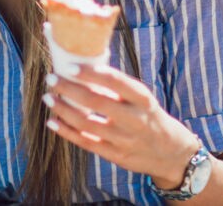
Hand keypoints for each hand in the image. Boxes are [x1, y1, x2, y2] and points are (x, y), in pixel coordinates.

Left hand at [44, 65, 200, 187]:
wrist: (173, 154)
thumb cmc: (148, 116)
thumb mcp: (142, 100)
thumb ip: (116, 88)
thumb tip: (81, 66)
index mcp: (143, 100)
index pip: (117, 83)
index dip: (91, 74)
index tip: (69, 66)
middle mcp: (136, 120)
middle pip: (97, 103)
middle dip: (70, 89)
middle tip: (51, 79)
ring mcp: (125, 140)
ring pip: (87, 124)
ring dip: (63, 109)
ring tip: (48, 97)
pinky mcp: (116, 156)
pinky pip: (86, 143)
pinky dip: (66, 132)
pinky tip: (52, 121)